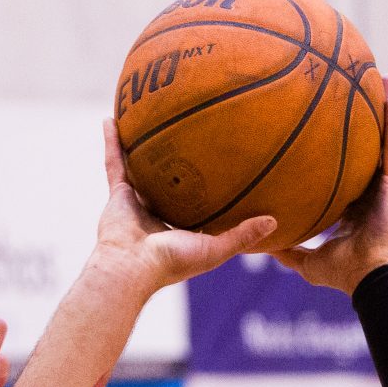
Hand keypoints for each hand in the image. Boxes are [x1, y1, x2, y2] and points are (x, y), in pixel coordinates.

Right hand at [98, 121, 278, 286]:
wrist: (131, 268)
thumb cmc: (172, 262)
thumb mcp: (214, 249)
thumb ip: (242, 235)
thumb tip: (275, 221)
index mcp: (181, 230)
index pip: (197, 205)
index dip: (208, 189)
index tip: (223, 168)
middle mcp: (159, 215)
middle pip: (169, 182)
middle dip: (177, 163)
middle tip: (188, 136)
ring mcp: (136, 204)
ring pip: (140, 168)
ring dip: (142, 147)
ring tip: (146, 120)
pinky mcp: (117, 196)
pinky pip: (114, 163)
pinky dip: (113, 142)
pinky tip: (112, 119)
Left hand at [273, 87, 387, 292]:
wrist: (369, 277)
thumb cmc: (343, 272)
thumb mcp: (307, 261)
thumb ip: (288, 250)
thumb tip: (261, 245)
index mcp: (351, 205)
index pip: (343, 169)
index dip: (338, 148)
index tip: (327, 126)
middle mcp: (368, 190)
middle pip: (364, 146)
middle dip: (362, 118)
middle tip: (355, 88)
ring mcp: (383, 185)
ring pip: (381, 139)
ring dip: (381, 109)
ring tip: (380, 78)